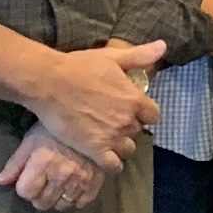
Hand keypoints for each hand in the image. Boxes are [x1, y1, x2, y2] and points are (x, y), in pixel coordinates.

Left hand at [0, 127, 104, 210]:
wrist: (89, 119)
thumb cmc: (55, 128)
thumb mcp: (31, 140)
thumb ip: (15, 164)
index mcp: (43, 163)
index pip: (25, 193)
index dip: (24, 187)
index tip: (28, 179)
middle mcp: (61, 175)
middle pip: (42, 203)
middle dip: (38, 195)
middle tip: (42, 182)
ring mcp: (80, 180)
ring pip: (61, 206)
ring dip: (56, 198)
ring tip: (57, 185)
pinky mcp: (96, 182)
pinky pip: (82, 203)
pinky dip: (76, 198)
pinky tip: (73, 187)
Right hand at [27, 39, 166, 164]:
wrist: (49, 82)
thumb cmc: (79, 66)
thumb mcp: (112, 58)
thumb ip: (139, 56)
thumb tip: (163, 46)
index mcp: (134, 100)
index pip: (153, 115)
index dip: (143, 113)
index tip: (132, 109)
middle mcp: (127, 121)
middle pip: (138, 130)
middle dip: (128, 126)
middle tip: (112, 120)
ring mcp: (111, 137)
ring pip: (127, 149)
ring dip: (120, 144)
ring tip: (107, 137)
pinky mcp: (94, 150)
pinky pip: (112, 166)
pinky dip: (112, 164)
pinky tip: (105, 157)